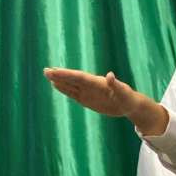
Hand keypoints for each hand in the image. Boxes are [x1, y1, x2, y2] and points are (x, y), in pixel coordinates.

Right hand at [43, 67, 167, 133]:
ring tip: (48, 75)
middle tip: (45, 70)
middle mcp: (91, 85)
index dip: (67, 74)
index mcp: (97, 82)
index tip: (55, 71)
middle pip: (72, 79)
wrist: (130, 105)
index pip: (79, 77)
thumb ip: (116, 85)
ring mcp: (88, 92)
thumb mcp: (124, 93)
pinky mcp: (87, 99)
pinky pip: (73, 93)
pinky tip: (56, 86)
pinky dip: (64, 89)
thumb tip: (110, 75)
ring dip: (59, 81)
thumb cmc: (128, 98)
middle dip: (59, 75)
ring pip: (71, 85)